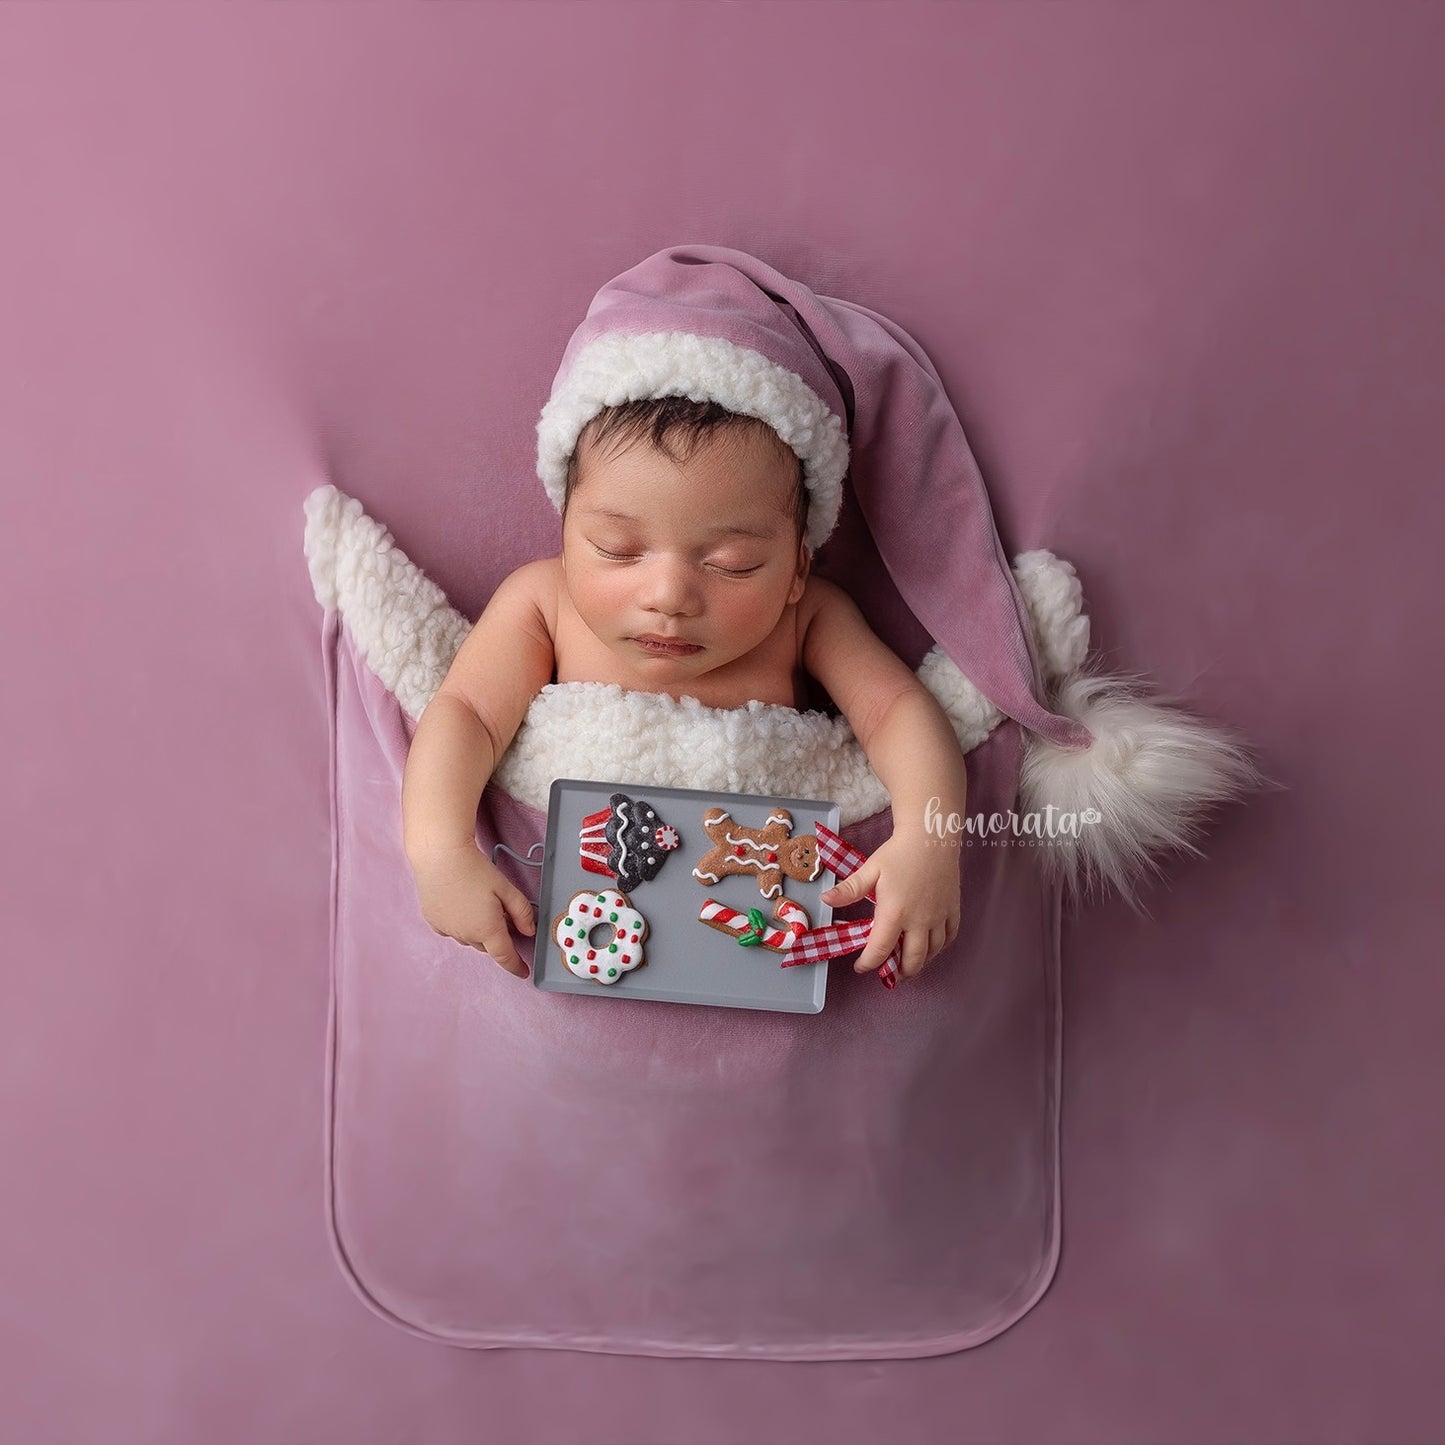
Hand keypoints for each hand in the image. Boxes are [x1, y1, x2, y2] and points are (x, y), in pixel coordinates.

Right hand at [408, 844, 535, 978]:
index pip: (505, 956)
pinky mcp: (434, 922)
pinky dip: (461, 925)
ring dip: (479, 931)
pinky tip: (461, 906)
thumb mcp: (506, 888)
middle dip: (497, 937)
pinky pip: (452, 931)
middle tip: (502, 915)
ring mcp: (447, 930)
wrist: (439, 856)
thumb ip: (522, 912)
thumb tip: (529, 930)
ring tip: (480, 903)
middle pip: (488, 945)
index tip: (523, 972)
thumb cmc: (473, 869)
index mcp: (487, 929)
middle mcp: (466, 935)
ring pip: (470, 939)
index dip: (516, 966)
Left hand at [820, 832, 960, 982]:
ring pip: (932, 952)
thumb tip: (826, 899)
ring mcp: (939, 917)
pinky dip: (939, 948)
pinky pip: (949, 937)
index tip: (861, 967)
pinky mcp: (952, 910)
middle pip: (912, 960)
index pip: (880, 950)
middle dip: (899, 973)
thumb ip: (849, 889)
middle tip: (890, 974)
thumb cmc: (898, 853)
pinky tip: (931, 947)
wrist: (931, 836)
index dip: (869, 964)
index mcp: (895, 913)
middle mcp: (919, 921)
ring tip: (908, 965)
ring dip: (920, 963)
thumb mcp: (870, 870)